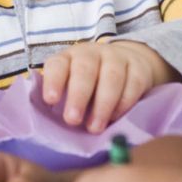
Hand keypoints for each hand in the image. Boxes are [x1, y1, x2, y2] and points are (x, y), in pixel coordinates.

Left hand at [39, 39, 179, 133]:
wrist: (129, 63)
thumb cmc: (91, 82)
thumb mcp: (72, 85)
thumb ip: (60, 99)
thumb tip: (43, 122)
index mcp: (69, 58)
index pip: (58, 64)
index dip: (53, 81)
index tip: (50, 100)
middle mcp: (92, 54)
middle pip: (85, 70)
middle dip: (78, 95)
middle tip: (72, 120)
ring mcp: (117, 58)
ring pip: (111, 77)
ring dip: (102, 104)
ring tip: (95, 127)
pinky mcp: (138, 68)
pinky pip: (133, 84)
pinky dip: (124, 103)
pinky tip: (115, 118)